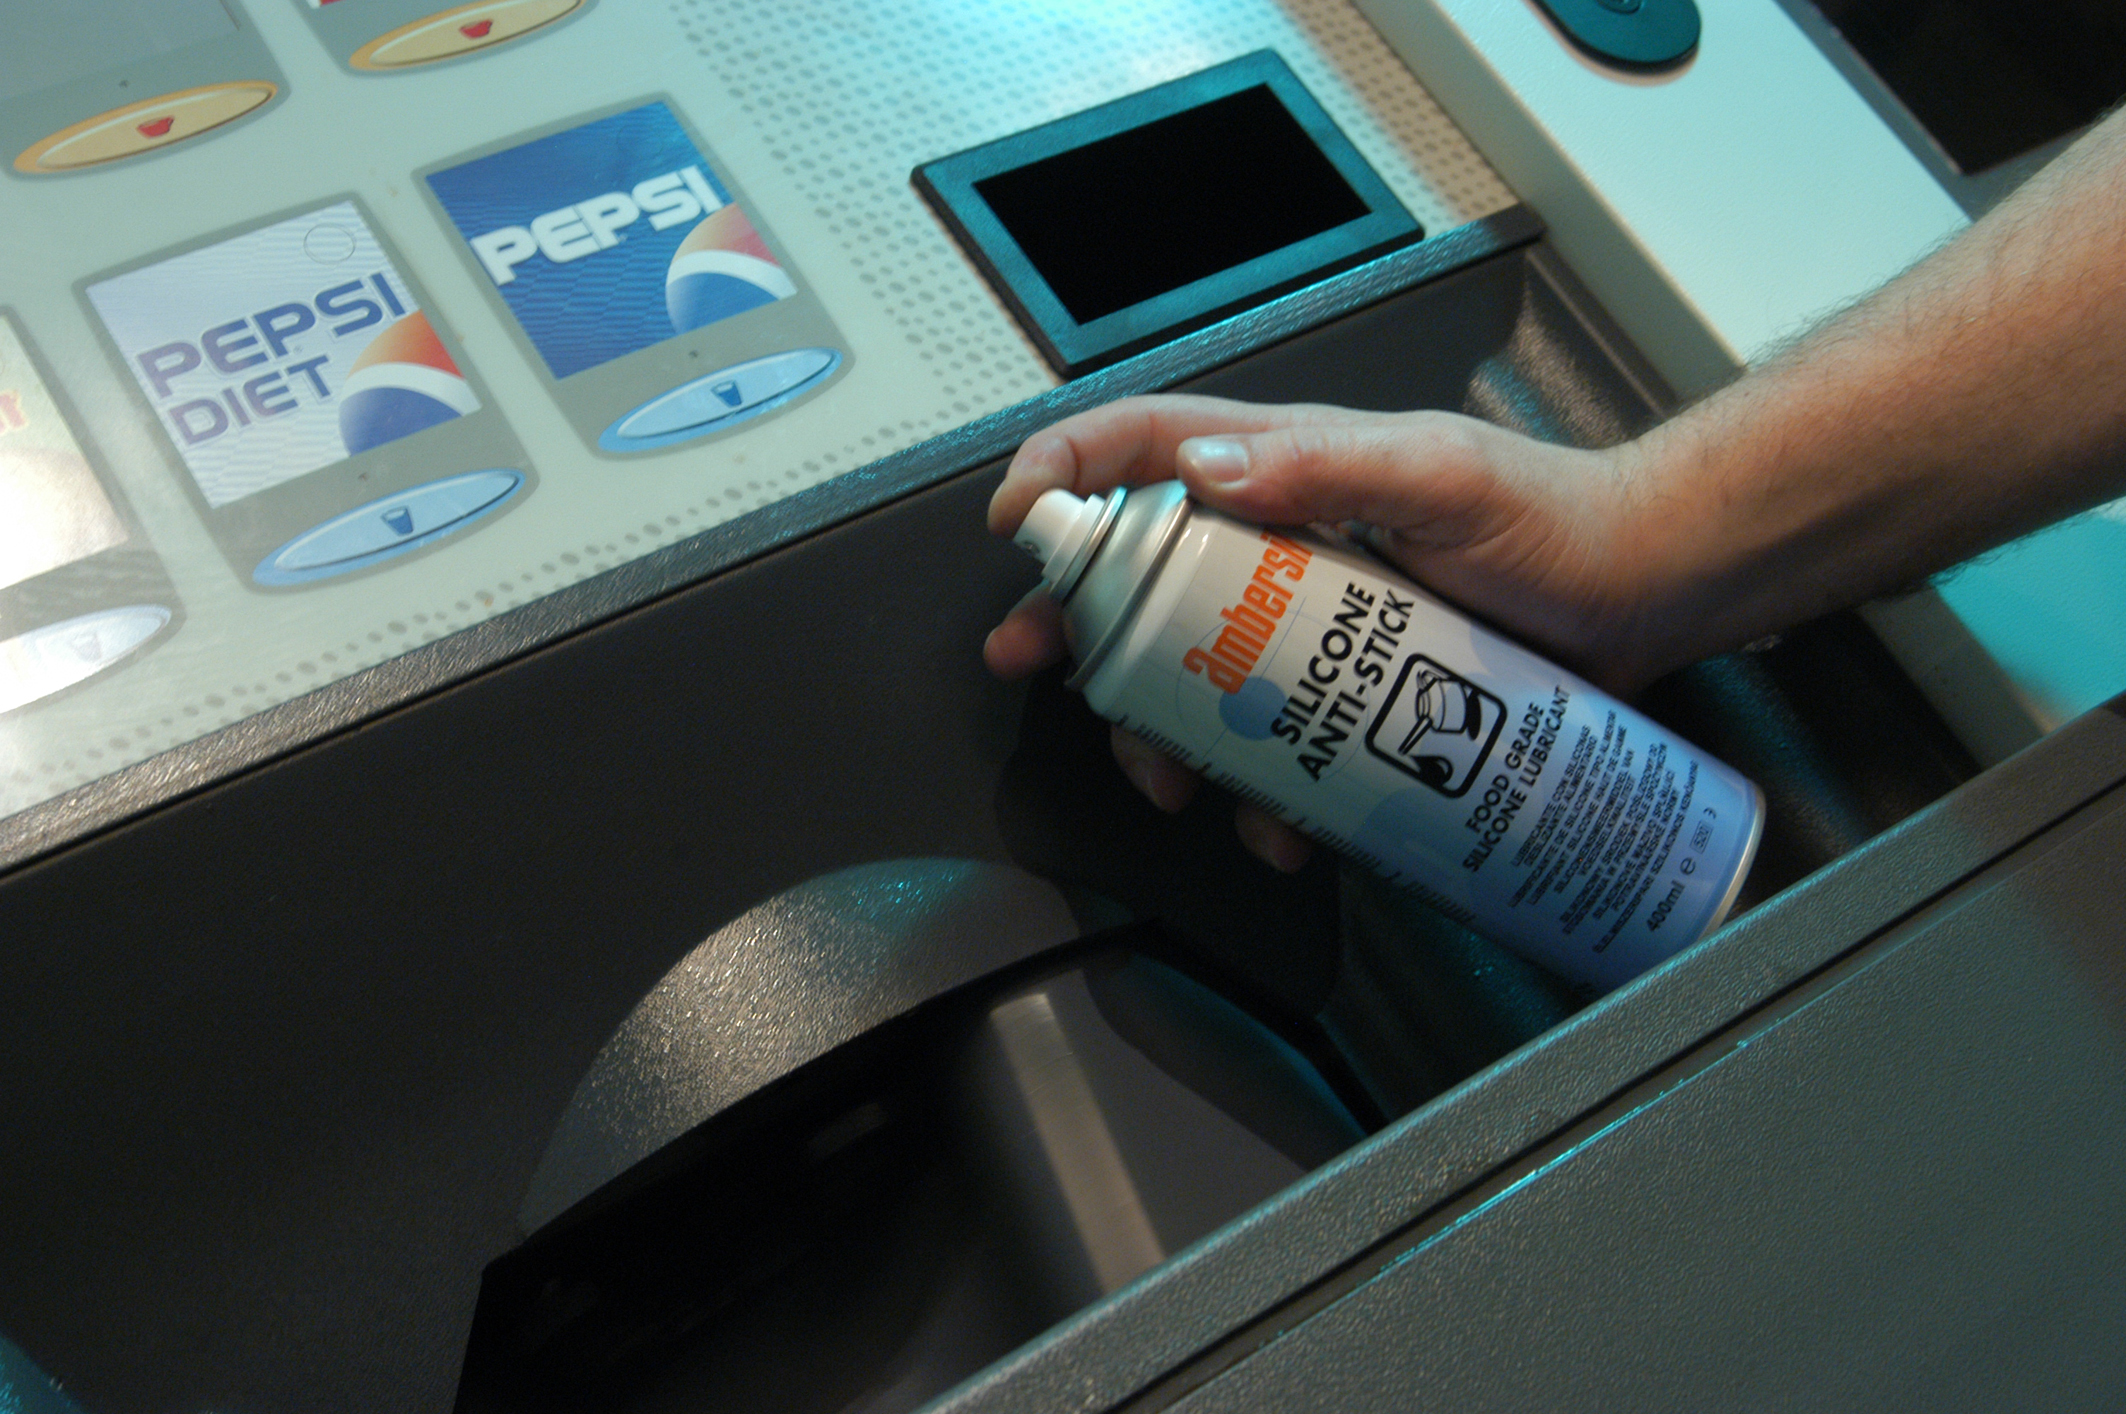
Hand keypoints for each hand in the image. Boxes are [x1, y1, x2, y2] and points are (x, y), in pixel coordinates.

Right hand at [985, 394, 1667, 870]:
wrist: (1647, 596)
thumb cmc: (1556, 520)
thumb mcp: (1443, 475)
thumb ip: (1331, 464)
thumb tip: (1207, 471)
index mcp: (1289, 468)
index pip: (1146, 444)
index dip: (1069, 469)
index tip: (1019, 521)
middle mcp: (1283, 543)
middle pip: (1141, 570)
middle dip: (1075, 618)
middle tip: (1030, 659)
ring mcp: (1310, 627)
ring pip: (1192, 672)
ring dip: (1158, 729)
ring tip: (1169, 778)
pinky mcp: (1349, 698)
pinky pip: (1273, 746)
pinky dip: (1259, 794)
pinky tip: (1278, 827)